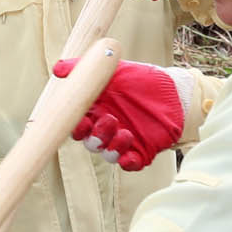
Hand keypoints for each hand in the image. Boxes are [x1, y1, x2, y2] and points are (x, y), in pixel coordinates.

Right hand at [53, 56, 196, 172]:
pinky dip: (127, 162)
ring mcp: (123, 143)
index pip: (78, 126)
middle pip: (91, 142)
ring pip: (108, 154)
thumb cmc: (141, 79)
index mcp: (96, 112)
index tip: (82, 120)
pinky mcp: (140, 152)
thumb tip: (57, 68)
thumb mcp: (113, 69)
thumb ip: (85, 67)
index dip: (76, 127)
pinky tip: (129, 156)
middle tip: (108, 120)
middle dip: (96, 136)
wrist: (174, 91)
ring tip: (125, 132)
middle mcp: (106, 130)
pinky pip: (129, 164)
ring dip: (112, 147)